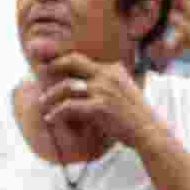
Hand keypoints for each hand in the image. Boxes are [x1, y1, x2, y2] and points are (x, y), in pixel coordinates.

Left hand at [40, 53, 161, 147]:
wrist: (148, 130)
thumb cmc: (136, 114)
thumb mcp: (126, 89)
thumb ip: (109, 81)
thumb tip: (87, 83)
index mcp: (114, 69)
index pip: (82, 59)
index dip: (63, 61)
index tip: (51, 65)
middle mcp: (107, 75)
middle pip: (72, 61)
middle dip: (53, 65)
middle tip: (41, 73)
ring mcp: (103, 90)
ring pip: (66, 86)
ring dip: (50, 96)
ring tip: (43, 104)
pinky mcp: (99, 107)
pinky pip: (69, 107)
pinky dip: (57, 113)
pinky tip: (51, 118)